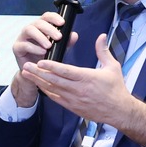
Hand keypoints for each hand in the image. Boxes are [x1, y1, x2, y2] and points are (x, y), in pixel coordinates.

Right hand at [9, 11, 72, 106]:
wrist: (36, 73)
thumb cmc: (46, 58)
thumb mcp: (59, 50)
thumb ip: (66, 42)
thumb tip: (74, 35)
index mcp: (41, 27)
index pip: (46, 17)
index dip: (54, 17)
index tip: (62, 23)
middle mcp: (31, 29)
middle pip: (38, 22)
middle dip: (49, 28)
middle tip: (58, 37)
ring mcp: (22, 37)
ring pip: (29, 29)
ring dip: (40, 37)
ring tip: (49, 46)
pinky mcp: (17, 47)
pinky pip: (24, 44)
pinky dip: (34, 48)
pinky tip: (42, 52)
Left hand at [17, 33, 145, 140]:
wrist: (119, 111)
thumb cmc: (116, 88)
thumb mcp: (112, 67)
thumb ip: (103, 51)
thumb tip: (101, 36)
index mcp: (87, 78)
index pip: (65, 71)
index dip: (51, 66)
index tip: (40, 61)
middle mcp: (78, 89)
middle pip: (54, 80)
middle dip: (38, 72)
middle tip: (26, 65)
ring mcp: (74, 99)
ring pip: (52, 89)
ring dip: (39, 81)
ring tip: (26, 74)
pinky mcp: (73, 107)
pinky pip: (56, 99)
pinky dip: (46, 92)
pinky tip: (39, 85)